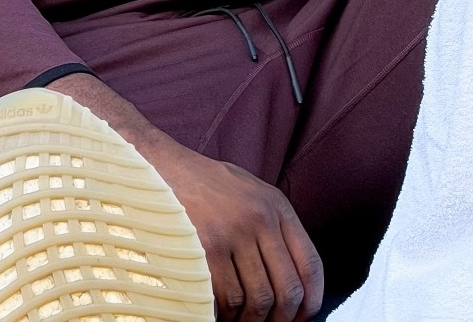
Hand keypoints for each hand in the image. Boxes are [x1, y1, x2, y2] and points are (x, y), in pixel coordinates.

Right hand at [153, 145, 323, 321]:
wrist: (162, 166)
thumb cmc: (205, 184)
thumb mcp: (251, 192)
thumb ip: (274, 228)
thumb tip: (291, 281)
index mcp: (276, 205)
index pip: (310, 264)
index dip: (310, 301)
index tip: (302, 318)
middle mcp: (260, 218)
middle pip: (287, 290)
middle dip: (281, 319)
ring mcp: (233, 233)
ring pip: (257, 300)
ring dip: (251, 321)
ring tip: (241, 321)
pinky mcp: (206, 248)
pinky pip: (227, 299)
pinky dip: (226, 315)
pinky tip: (221, 312)